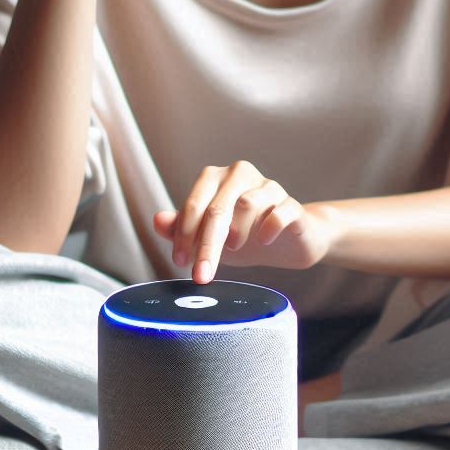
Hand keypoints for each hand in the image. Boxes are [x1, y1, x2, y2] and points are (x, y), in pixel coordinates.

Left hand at [152, 161, 340, 284]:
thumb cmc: (243, 235)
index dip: (184, 235)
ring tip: (234, 247)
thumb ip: (181, 228)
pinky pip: (280, 211)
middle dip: (207, 245)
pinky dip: (270, 228)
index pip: (194, 205)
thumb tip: (157, 221)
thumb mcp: (207, 236)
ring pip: (247, 204)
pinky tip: (264, 241)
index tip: (180, 263)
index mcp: (216, 179)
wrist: (287, 242)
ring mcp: (269, 187)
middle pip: (218, 208)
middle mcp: (241, 175)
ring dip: (237, 232)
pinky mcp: (291, 203)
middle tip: (201, 275)